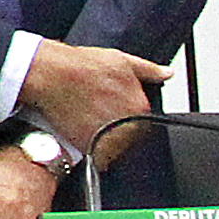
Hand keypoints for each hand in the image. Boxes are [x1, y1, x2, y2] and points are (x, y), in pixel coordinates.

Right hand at [19, 41, 169, 147]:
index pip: (143, 121)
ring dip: (105, 141)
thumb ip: (149, 70)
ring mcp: (110, 139)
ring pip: (114, 149)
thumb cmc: (82, 66)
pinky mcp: (90, 149)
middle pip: (129, 137)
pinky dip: (91, 149)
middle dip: (116, 129)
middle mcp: (129, 126)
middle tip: (97, 114)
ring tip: (88, 122)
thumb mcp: (121, 60)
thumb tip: (167, 73)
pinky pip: (98, 158)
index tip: (114, 110)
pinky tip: (81, 133)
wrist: (52, 75)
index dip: (128, 116)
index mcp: (140, 107)